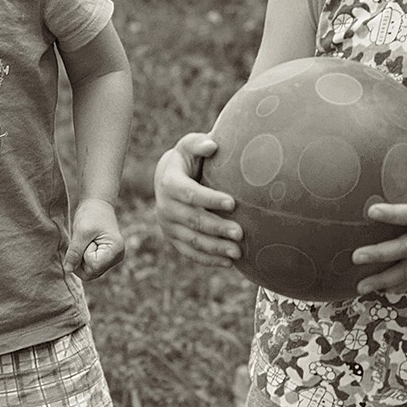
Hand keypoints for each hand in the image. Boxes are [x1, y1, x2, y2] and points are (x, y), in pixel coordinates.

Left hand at [66, 198, 125, 280]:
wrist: (98, 203)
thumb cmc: (91, 214)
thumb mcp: (81, 232)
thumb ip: (74, 252)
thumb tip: (68, 270)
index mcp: (115, 251)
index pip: (93, 266)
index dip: (83, 255)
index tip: (87, 239)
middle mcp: (116, 258)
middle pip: (91, 273)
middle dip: (81, 260)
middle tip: (83, 241)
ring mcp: (112, 259)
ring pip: (90, 272)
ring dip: (81, 259)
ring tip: (84, 242)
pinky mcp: (105, 258)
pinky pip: (90, 266)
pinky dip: (83, 258)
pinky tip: (85, 245)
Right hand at [152, 133, 241, 265]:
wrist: (169, 178)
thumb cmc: (188, 159)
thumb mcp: (190, 146)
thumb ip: (199, 144)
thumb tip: (211, 145)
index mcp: (170, 183)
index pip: (190, 194)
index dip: (211, 199)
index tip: (233, 203)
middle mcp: (165, 207)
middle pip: (193, 220)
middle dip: (217, 228)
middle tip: (240, 233)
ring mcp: (168, 226)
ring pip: (192, 240)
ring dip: (215, 248)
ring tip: (238, 252)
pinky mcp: (174, 239)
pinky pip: (190, 253)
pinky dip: (209, 259)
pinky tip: (228, 263)